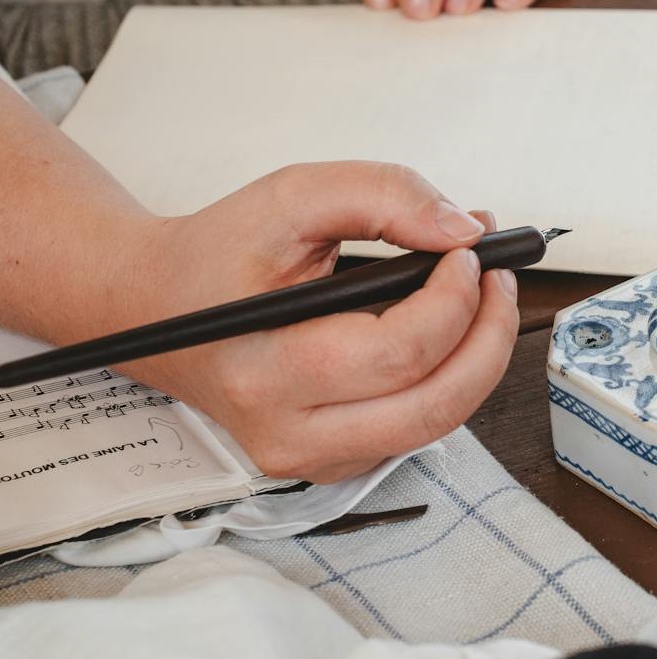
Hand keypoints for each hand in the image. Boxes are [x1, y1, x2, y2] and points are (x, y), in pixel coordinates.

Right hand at [119, 162, 519, 482]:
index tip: (470, 252)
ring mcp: (310, 460)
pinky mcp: (332, 462)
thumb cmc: (217, 256)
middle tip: (498, 280)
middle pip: (432, 406)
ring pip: (434, 426)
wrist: (156, 308)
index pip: (397, 352)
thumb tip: (461, 229)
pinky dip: (447, 382)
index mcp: (264, 373)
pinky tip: (446, 334)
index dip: (455, 300)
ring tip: (481, 299)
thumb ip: (379, 196)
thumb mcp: (289, 198)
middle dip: (488, 338)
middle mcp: (286, 434)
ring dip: (477, 361)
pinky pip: (415, 431)